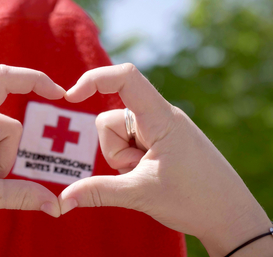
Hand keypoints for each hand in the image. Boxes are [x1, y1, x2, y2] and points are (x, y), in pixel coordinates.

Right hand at [59, 64, 271, 255]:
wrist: (229, 216)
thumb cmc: (195, 200)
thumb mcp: (141, 193)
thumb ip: (98, 191)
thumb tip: (64, 199)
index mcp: (161, 118)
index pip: (126, 78)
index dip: (94, 79)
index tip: (71, 97)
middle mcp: (159, 117)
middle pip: (112, 120)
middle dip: (114, 150)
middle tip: (140, 171)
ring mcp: (159, 130)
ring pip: (118, 135)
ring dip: (122, 159)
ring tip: (148, 176)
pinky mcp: (159, 142)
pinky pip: (130, 144)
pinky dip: (130, 161)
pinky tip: (149, 176)